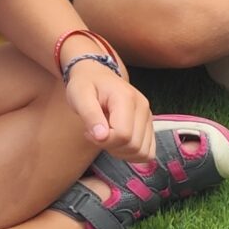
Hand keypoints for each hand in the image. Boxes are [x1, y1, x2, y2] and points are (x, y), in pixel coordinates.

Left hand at [64, 47, 154, 162]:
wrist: (96, 74)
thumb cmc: (85, 85)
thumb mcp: (79, 96)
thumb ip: (90, 115)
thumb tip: (102, 137)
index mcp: (127, 98)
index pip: (123, 135)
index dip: (104, 141)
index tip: (89, 132)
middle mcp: (143, 107)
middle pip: (134, 146)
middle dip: (111, 147)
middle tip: (96, 134)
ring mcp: (149, 116)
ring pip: (143, 152)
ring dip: (122, 153)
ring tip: (107, 137)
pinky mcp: (149, 124)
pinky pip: (148, 151)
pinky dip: (132, 154)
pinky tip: (118, 143)